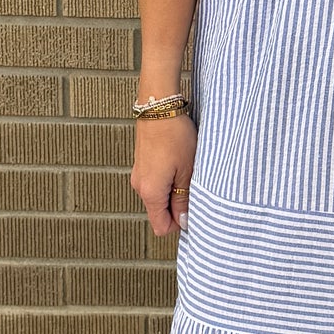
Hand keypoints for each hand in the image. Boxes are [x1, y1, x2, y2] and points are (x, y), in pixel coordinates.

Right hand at [132, 114, 196, 236]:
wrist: (158, 107)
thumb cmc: (175, 137)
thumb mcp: (187, 171)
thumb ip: (184, 200)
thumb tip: (184, 221)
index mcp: (150, 193)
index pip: (162, 227)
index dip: (179, 222)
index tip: (194, 207)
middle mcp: (140, 187)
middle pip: (160, 212)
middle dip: (178, 206)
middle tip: (194, 185)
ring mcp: (139, 175)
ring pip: (160, 196)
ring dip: (175, 190)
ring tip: (187, 170)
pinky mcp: (142, 165)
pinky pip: (156, 182)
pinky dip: (169, 179)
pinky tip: (179, 163)